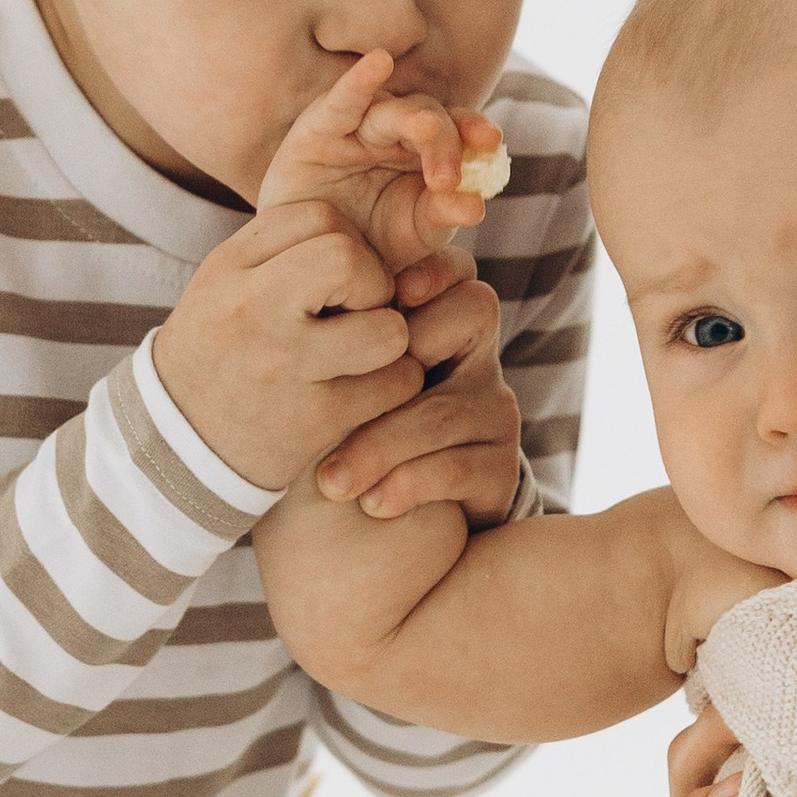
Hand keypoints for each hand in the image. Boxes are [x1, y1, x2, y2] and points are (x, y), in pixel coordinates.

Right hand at [152, 201, 424, 491]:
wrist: (178, 445)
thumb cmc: (222, 352)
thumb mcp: (227, 284)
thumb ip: (286, 249)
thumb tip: (371, 236)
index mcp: (229, 267)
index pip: (320, 217)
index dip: (345, 243)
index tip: (333, 280)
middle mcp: (252, 311)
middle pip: (350, 260)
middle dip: (373, 284)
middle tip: (356, 314)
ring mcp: (285, 367)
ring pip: (389, 330)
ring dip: (391, 340)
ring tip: (361, 354)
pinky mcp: (316, 419)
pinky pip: (397, 383)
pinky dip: (394, 385)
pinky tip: (363, 392)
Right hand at [257, 50, 506, 280]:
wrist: (315, 262)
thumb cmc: (370, 241)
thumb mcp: (415, 232)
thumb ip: (443, 214)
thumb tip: (476, 205)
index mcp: (426, 149)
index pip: (458, 131)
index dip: (475, 130)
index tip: (491, 143)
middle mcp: (396, 130)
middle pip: (428, 117)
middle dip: (444, 140)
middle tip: (448, 176)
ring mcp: (358, 126)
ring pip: (391, 110)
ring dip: (412, 118)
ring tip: (428, 129)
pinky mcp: (318, 128)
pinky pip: (340, 102)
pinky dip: (359, 82)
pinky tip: (379, 62)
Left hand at [309, 248, 525, 525]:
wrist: (370, 525)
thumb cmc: (340, 429)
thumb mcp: (334, 376)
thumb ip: (330, 331)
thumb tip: (296, 290)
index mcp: (438, 320)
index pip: (456, 273)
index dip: (435, 272)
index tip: (396, 294)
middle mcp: (475, 357)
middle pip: (472, 315)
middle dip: (405, 352)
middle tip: (344, 391)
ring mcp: (493, 411)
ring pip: (443, 409)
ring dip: (381, 446)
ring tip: (332, 482)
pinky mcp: (499, 469)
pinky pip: (459, 467)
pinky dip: (407, 485)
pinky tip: (371, 504)